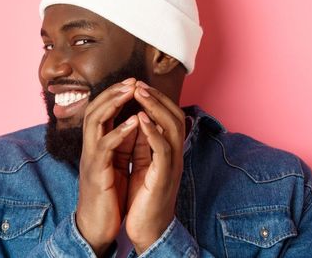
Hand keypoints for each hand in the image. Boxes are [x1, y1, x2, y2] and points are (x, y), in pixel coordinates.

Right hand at [75, 77, 138, 255]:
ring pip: (94, 121)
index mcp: (96, 145)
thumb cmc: (108, 196)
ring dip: (113, 104)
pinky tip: (134, 122)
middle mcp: (89, 147)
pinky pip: (104, 147)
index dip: (114, 94)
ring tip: (131, 92)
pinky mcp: (95, 172)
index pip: (100, 111)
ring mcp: (90, 158)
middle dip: (113, 92)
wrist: (97, 225)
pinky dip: (119, 132)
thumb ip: (121, 145)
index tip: (133, 82)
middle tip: (132, 80)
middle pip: (94, 109)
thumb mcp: (116, 165)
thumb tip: (136, 125)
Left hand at [125, 81, 185, 253]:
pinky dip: (153, 132)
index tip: (137, 85)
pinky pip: (163, 150)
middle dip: (156, 97)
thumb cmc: (143, 197)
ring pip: (172, 128)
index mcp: (168, 151)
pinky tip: (142, 120)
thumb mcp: (144, 164)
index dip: (155, 99)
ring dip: (156, 108)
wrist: (147, 229)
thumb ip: (144, 144)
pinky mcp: (164, 177)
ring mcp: (172, 165)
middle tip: (138, 82)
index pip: (169, 117)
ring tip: (139, 92)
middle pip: (174, 116)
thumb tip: (137, 121)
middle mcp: (174, 155)